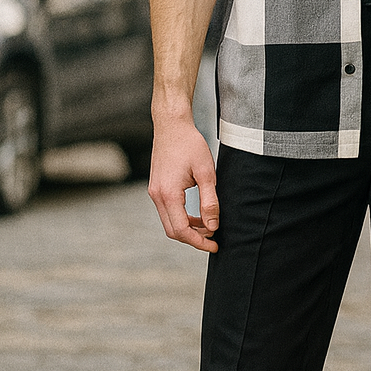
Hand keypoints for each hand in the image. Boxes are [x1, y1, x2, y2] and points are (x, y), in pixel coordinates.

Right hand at [148, 116, 219, 252]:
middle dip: (194, 239)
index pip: (182, 230)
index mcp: (168, 194)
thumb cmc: (191, 145)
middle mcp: (157, 196)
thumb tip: (213, 226)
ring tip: (209, 227)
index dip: (199, 242)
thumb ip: (210, 201)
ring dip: (188, 229)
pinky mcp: (157, 188)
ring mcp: (154, 192)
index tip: (215, 245)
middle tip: (214, 239)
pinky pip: (168, 211)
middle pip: (173, 231)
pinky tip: (198, 216)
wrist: (171, 125)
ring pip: (169, 222)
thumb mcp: (206, 173)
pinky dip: (182, 218)